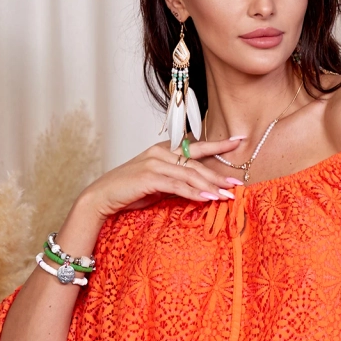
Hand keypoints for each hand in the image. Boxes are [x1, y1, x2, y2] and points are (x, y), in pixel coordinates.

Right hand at [79, 136, 246, 220]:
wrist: (102, 197)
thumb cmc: (129, 191)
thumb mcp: (158, 185)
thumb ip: (177, 182)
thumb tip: (200, 189)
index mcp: (164, 149)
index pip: (196, 146)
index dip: (218, 144)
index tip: (238, 142)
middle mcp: (160, 152)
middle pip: (197, 163)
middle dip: (218, 174)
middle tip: (237, 184)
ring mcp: (154, 163)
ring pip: (190, 174)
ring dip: (210, 186)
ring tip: (226, 196)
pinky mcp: (149, 177)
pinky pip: (177, 185)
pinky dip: (194, 192)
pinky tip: (207, 199)